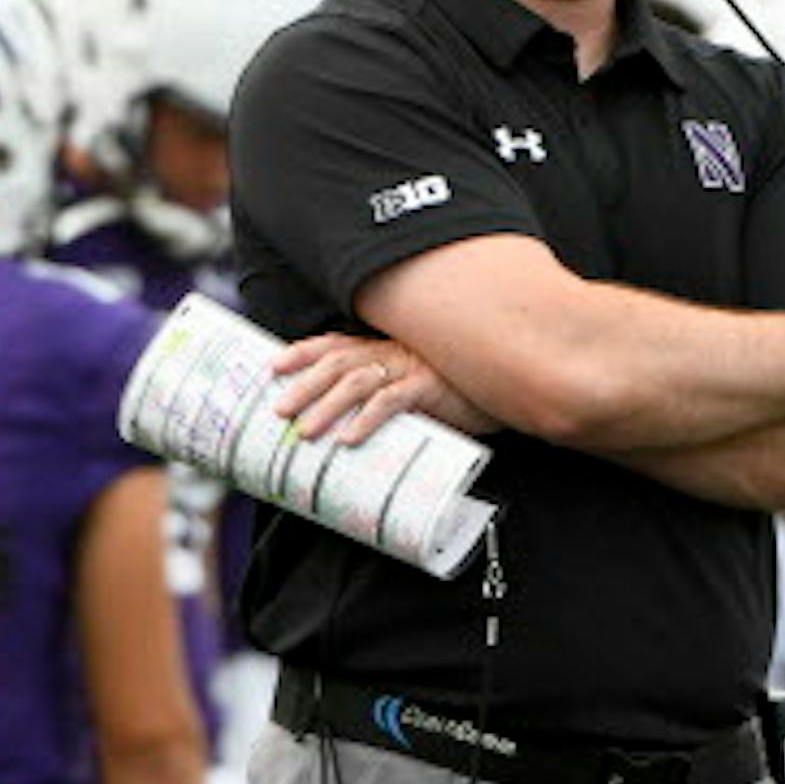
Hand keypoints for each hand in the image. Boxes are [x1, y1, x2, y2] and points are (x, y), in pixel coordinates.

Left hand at [272, 334, 502, 445]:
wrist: (509, 383)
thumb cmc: (460, 390)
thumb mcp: (418, 387)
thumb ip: (388, 398)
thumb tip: (349, 432)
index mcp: (386, 348)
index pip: (337, 344)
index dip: (304, 352)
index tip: (274, 366)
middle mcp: (394, 351)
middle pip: (337, 362)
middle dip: (303, 386)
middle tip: (279, 412)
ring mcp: (412, 366)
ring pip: (357, 380)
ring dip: (326, 407)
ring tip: (305, 433)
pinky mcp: (431, 387)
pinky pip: (392, 402)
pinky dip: (367, 420)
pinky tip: (350, 439)